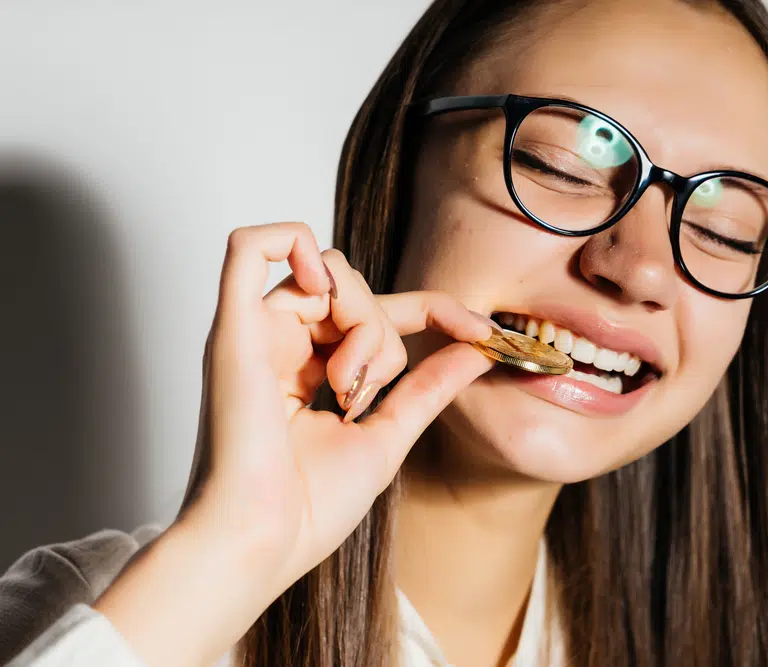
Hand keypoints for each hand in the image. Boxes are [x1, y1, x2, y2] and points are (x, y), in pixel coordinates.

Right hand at [188, 220, 495, 588]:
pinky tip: (322, 293)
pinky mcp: (230, 329)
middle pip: (355, 289)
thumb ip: (429, 387)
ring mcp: (254, 333)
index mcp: (308, 369)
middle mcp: (281, 344)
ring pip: (328, 272)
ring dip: (359, 322)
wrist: (263, 544)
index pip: (378, 312)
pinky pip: (250, 245)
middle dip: (383, 332)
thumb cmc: (308, 508)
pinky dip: (292, 243)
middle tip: (365, 394)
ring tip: (343, 385)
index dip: (436, 310)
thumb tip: (478, 350)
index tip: (484, 332)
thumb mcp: (388, 435)